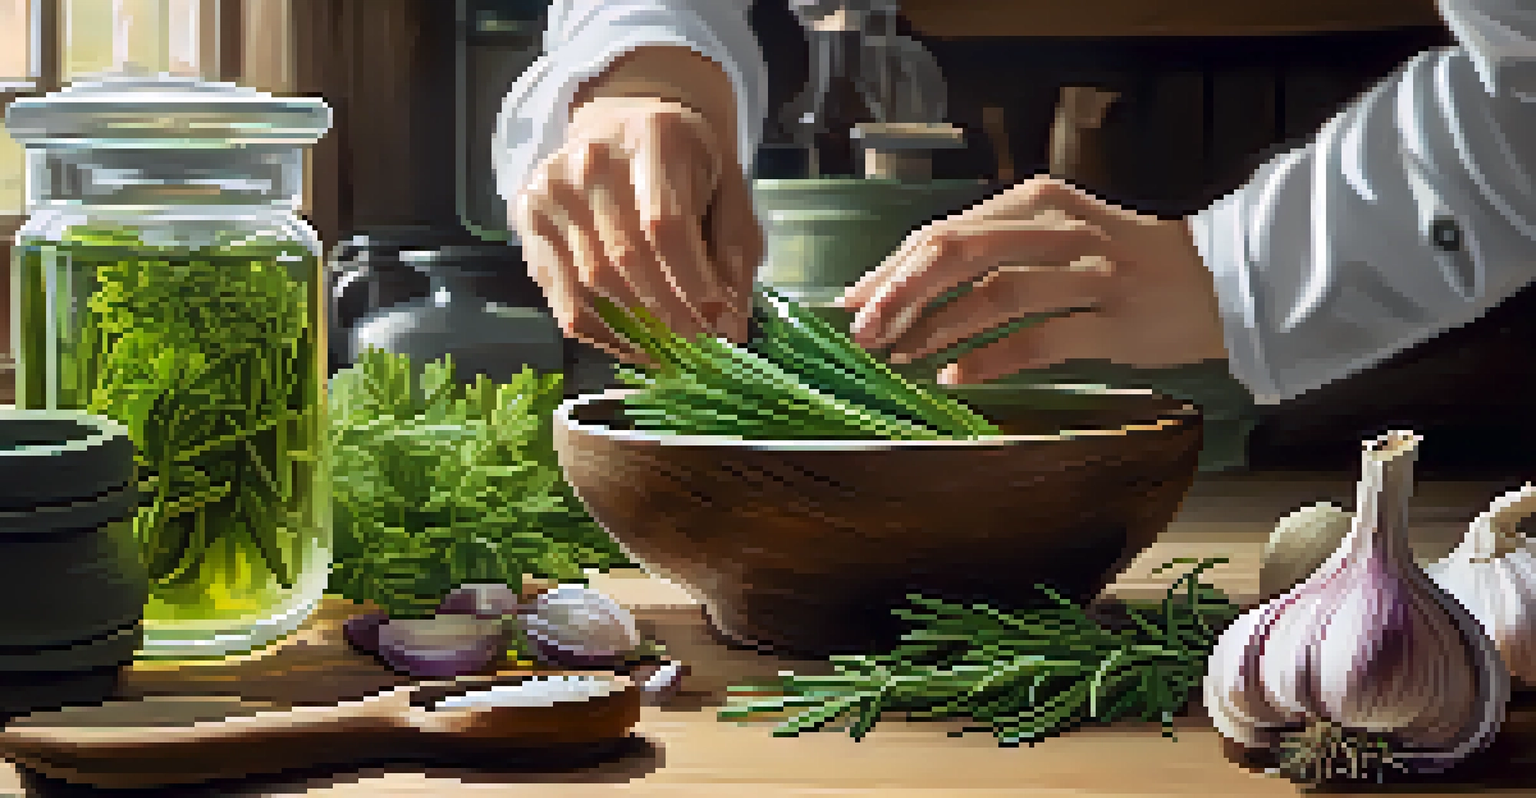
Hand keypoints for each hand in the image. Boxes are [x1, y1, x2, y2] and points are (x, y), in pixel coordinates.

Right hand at [513, 95, 761, 360]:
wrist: (625, 126)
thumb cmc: (685, 164)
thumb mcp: (728, 190)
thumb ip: (736, 249)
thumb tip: (732, 323)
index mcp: (652, 139)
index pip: (664, 225)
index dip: (692, 284)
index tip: (720, 322)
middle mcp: (592, 159)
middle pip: (626, 258)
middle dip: (669, 315)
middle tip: (698, 345)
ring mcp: (552, 189)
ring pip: (592, 284)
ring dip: (637, 331)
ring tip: (670, 351)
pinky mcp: (528, 218)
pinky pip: (563, 297)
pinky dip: (602, 334)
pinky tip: (633, 345)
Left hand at [837, 176, 1227, 384]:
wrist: (1220, 278)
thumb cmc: (1123, 260)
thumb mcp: (1057, 233)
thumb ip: (996, 248)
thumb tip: (913, 284)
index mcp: (1038, 201)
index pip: (946, 230)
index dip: (892, 267)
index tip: (853, 300)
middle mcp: (1060, 228)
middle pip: (960, 253)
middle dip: (901, 294)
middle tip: (863, 330)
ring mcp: (1090, 273)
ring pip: (994, 294)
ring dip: (937, 328)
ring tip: (898, 354)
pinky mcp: (1115, 319)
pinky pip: (1040, 339)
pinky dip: (990, 359)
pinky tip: (954, 376)